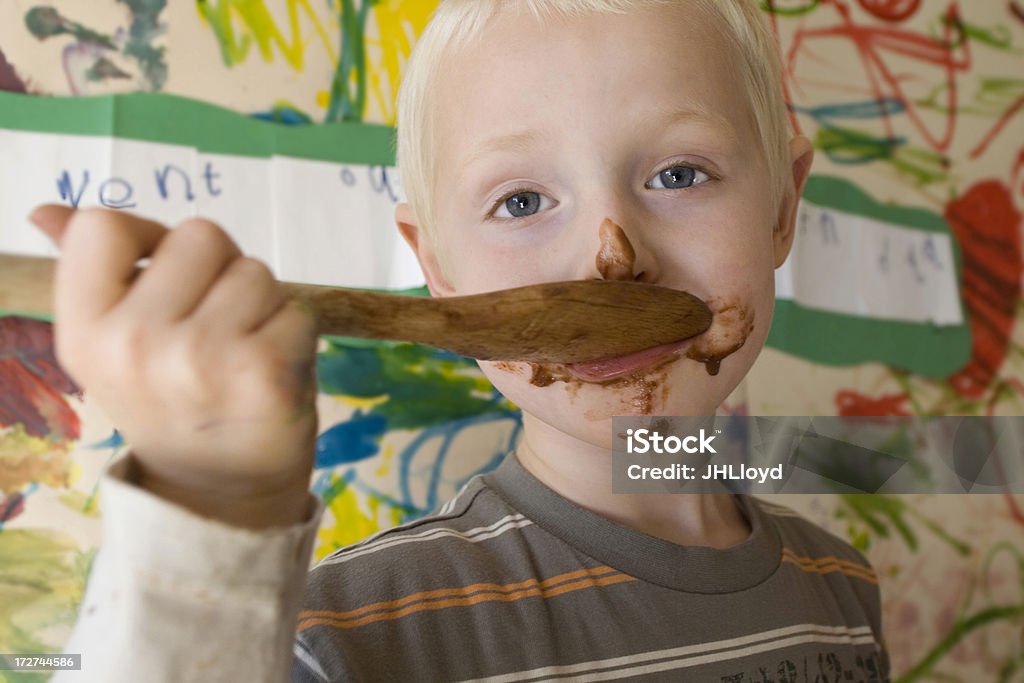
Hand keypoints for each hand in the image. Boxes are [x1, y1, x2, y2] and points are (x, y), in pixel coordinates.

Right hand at [31, 205, 318, 528]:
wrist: (217, 495)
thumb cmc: (172, 404)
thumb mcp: (114, 345)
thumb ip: (92, 272)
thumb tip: (45, 209)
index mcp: (84, 332)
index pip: (101, 226)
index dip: (149, 236)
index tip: (167, 274)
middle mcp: (134, 344)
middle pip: (202, 235)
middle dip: (220, 272)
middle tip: (216, 329)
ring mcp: (200, 359)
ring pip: (257, 272)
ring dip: (262, 306)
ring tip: (243, 355)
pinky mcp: (264, 373)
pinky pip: (297, 309)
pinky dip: (296, 334)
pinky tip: (274, 373)